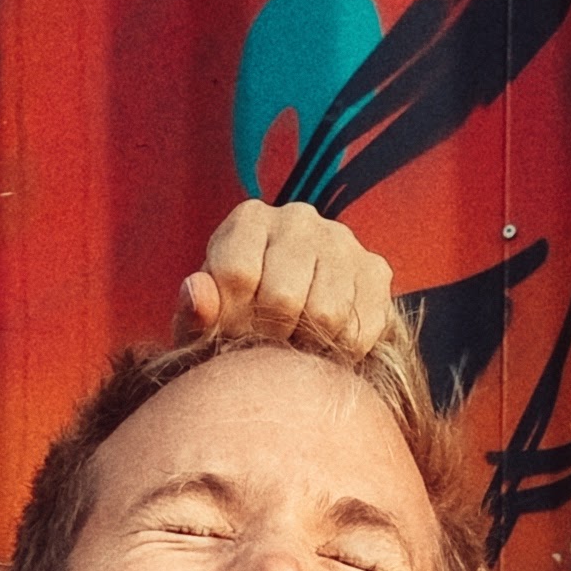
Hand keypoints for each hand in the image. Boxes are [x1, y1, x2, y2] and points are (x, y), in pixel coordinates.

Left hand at [178, 199, 393, 357]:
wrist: (291, 322)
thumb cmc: (238, 320)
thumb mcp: (207, 322)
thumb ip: (195, 313)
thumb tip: (198, 291)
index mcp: (249, 219)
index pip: (237, 274)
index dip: (232, 320)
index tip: (232, 334)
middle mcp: (298, 218)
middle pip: (283, 297)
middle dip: (270, 336)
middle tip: (266, 346)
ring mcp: (342, 241)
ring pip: (326, 314)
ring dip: (307, 345)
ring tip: (294, 343)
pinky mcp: (375, 270)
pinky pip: (360, 329)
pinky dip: (340, 352)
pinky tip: (325, 344)